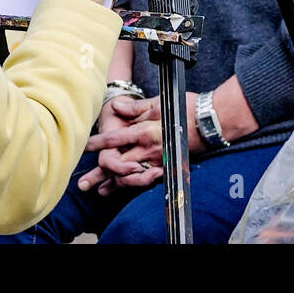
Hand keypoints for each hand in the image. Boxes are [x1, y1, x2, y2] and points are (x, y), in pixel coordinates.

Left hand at [80, 92, 206, 195]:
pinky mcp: (166, 166)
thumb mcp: (157, 102)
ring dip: (114, 184)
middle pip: (118, 165)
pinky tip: (125, 187)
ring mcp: (157, 160)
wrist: (210, 121)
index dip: (97, 144)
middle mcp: (148, 149)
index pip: (114, 140)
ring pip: (130, 177)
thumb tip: (115, 107)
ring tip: (99, 191)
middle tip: (83, 183)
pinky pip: (146, 179)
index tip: (84, 147)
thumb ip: (135, 107)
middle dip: (99, 174)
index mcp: (143, 132)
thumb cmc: (185, 108)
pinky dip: (133, 184)